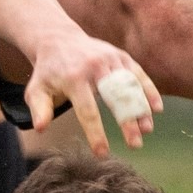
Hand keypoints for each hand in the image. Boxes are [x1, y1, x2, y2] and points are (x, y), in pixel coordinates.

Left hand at [23, 28, 160, 154]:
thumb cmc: (48, 72)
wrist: (58, 39)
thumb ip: (39, 109)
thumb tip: (41, 128)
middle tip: (135, 145)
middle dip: (126, 122)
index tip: (102, 153)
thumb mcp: (36, 90)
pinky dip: (149, 90)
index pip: (87, 111)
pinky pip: (138, 74)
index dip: (96, 133)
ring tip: (147, 130)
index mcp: (74, 79)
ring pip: (131, 87)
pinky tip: (156, 108)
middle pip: (115, 98)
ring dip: (141, 109)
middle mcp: (95, 67)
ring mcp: (110, 59)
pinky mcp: (121, 56)